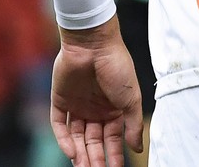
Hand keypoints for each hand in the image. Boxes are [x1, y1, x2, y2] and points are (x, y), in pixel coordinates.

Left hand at [50, 17, 143, 166]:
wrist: (94, 43)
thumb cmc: (117, 67)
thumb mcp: (131, 98)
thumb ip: (133, 125)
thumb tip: (138, 148)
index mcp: (114, 109)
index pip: (113, 139)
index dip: (115, 156)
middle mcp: (95, 110)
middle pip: (94, 141)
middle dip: (96, 159)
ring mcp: (77, 106)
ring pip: (77, 137)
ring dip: (80, 153)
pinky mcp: (60, 101)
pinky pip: (60, 125)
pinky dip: (64, 140)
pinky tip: (71, 152)